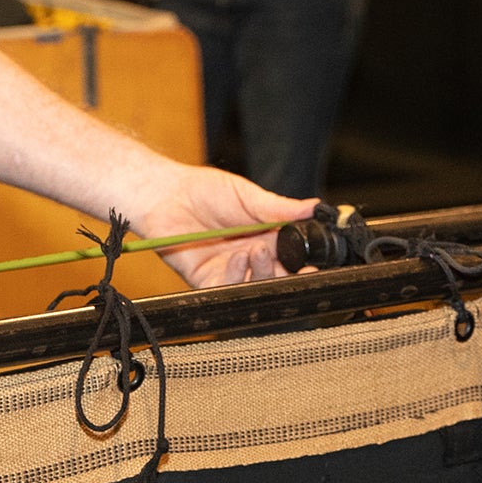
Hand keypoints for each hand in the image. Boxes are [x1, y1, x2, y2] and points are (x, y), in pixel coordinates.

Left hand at [129, 163, 312, 286]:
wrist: (165, 195)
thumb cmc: (204, 191)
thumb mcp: (248, 196)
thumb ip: (280, 208)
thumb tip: (316, 207)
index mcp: (266, 238)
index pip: (293, 258)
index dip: (305, 265)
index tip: (314, 264)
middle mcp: (251, 259)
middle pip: (279, 279)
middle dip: (288, 276)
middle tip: (290, 264)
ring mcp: (231, 272)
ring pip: (256, 288)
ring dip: (263, 273)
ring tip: (256, 250)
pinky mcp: (208, 282)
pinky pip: (228, 291)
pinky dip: (237, 277)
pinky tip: (237, 257)